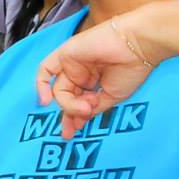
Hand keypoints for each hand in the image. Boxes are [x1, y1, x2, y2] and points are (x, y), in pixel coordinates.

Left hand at [35, 12, 159, 139]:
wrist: (137, 47)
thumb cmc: (131, 69)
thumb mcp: (111, 97)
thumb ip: (92, 108)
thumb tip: (78, 120)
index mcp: (93, 81)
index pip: (76, 102)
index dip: (73, 118)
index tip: (71, 132)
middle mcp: (81, 73)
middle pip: (66, 98)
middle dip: (70, 113)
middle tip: (80, 122)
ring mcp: (72, 64)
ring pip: (59, 90)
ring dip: (69, 103)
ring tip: (86, 106)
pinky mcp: (65, 54)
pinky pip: (45, 69)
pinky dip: (42, 85)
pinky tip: (45, 100)